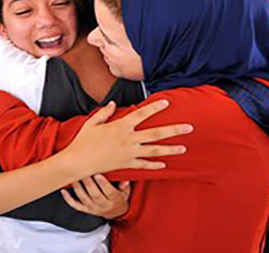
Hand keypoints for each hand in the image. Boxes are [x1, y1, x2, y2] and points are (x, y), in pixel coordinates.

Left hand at [61, 174, 130, 219]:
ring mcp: (93, 208)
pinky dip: (68, 199)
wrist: (115, 212)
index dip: (103, 184)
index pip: (109, 192)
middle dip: (89, 183)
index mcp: (114, 200)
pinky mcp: (85, 209)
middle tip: (83, 172)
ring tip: (73, 177)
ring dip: (77, 188)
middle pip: (95, 195)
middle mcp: (103, 205)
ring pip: (84, 199)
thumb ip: (125, 186)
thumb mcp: (126, 192)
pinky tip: (63, 190)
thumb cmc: (119, 197)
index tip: (98, 174)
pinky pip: (75, 205)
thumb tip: (125, 181)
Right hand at [65, 100, 192, 175]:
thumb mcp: (92, 122)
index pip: (141, 114)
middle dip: (174, 130)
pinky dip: (155, 165)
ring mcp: (129, 153)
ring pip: (155, 150)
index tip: (167, 102)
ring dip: (171, 149)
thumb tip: (113, 104)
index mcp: (120, 126)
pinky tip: (165, 165)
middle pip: (156, 133)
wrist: (78, 162)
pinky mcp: (127, 164)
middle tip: (189, 127)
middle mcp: (128, 139)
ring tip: (183, 147)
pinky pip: (144, 165)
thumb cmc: (83, 141)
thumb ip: (104, 112)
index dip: (155, 107)